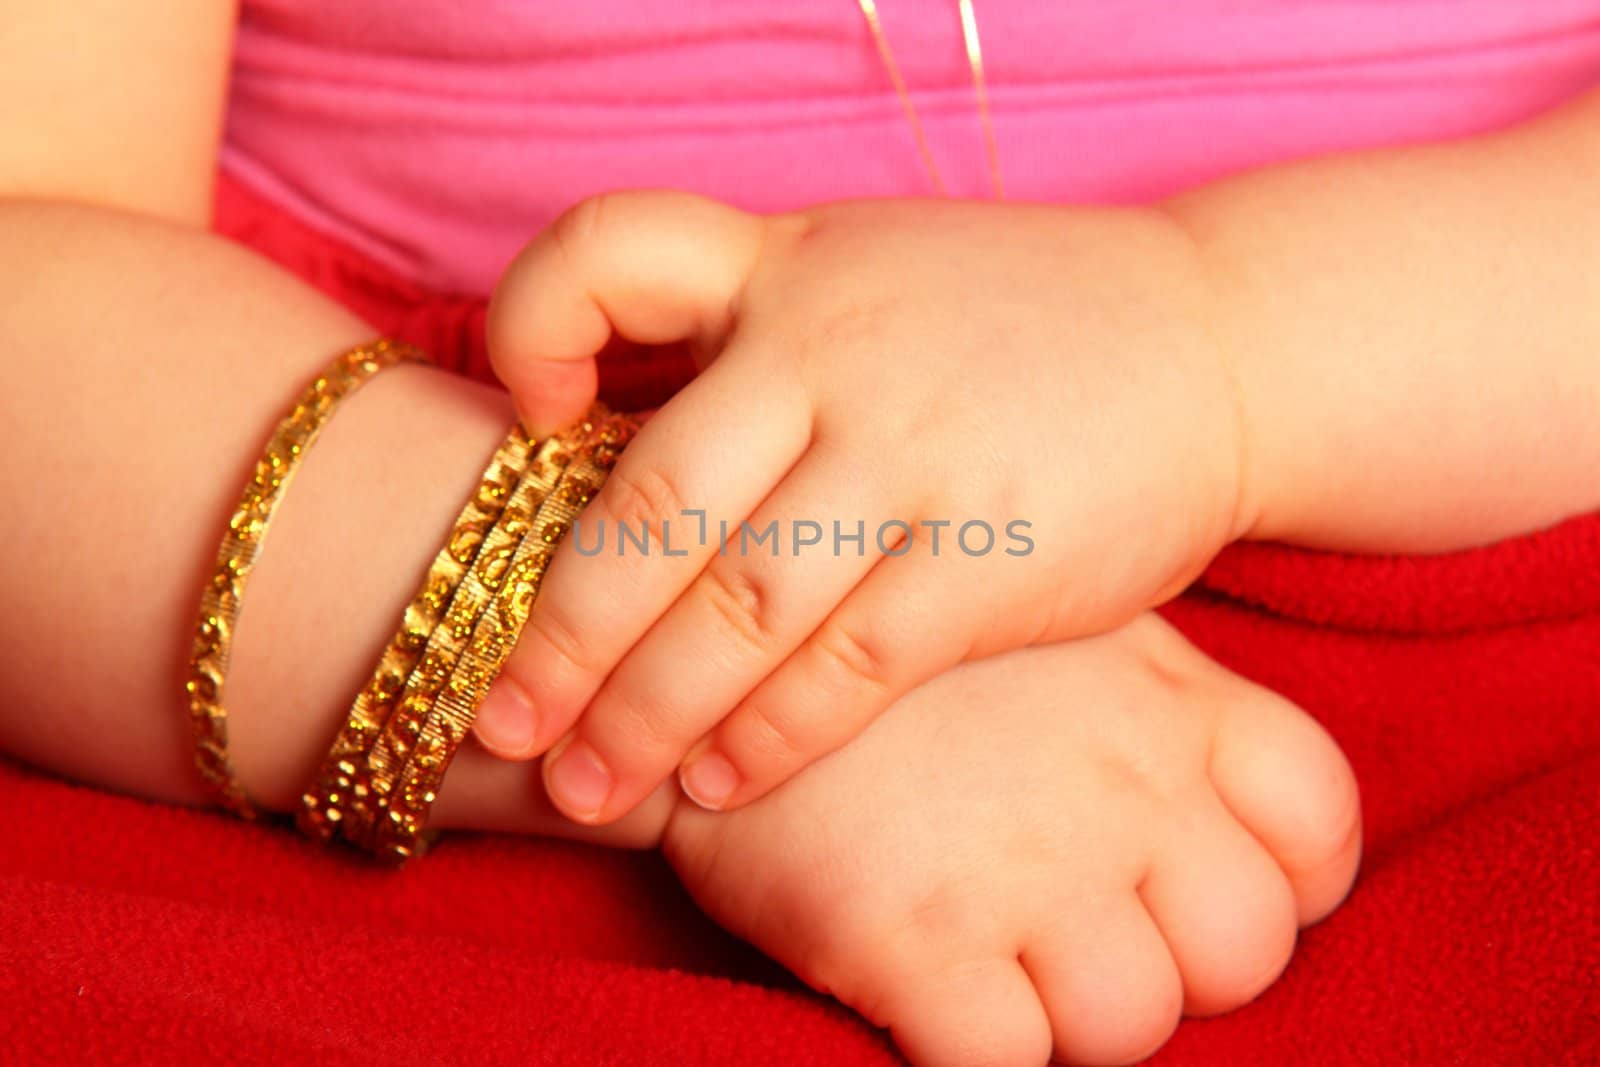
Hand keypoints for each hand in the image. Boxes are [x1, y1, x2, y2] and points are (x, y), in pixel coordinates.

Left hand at [476, 192, 1252, 822]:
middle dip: (560, 630)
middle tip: (500, 723)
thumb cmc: (1012, 323)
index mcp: (789, 265)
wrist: (1215, 341)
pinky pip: (852, 664)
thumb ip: (748, 334)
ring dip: (648, 712)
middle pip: (654, 500)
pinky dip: (773, 734)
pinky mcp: (996, 553)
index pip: (613, 255)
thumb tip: (596, 435)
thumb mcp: (870, 273)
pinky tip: (722, 784)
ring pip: (741, 603)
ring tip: (592, 787)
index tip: (527, 422)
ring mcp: (918, 449)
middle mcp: (836, 348)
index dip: (533, 331)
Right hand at [663, 615, 1360, 1066]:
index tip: (1198, 885)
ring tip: (990, 953)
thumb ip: (1146, 701)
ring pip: (1133, 1022)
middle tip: (1075, 928)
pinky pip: (1006, 1061)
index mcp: (1166, 698)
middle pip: (1243, 945)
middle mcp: (1121, 785)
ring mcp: (1026, 869)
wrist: (702, 646)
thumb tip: (1208, 790)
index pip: (1316, 819)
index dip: (1283, 878)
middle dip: (1175, 964)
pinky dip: (980, 1046)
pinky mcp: (918, 943)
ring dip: (1071, 1015)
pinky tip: (926, 988)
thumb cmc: (888, 644)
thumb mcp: (1045, 623)